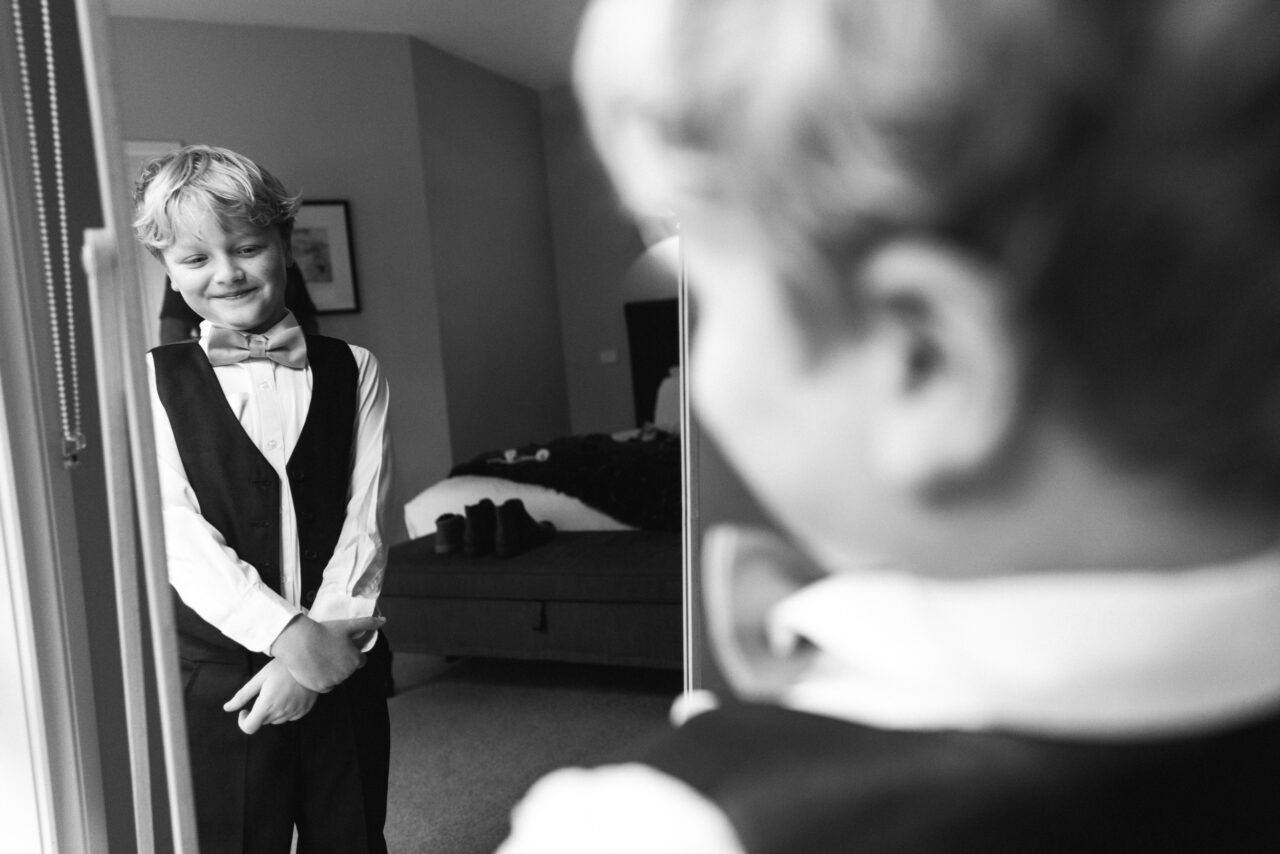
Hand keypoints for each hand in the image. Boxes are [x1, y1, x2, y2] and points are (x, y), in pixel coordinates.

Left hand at [223, 659, 316, 733]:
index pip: (249, 728)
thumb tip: (227, 708)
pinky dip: (286, 709)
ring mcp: (293, 713)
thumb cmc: (281, 667)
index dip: (243, 721)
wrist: (310, 662)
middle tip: (265, 692)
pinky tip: (290, 694)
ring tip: (279, 691)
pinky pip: (289, 716)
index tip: (245, 709)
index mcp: (266, 705)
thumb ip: (242, 695)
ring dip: (273, 711)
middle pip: (262, 721)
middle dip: (259, 711)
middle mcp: (280, 713)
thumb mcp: (260, 678)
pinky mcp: (303, 711)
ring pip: (276, 719)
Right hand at [270, 614, 384, 692]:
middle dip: (342, 663)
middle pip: (347, 670)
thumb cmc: (323, 631)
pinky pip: (326, 686)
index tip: (343, 648)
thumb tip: (384, 620)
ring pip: (337, 679)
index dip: (352, 654)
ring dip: (332, 672)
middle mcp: (346, 673)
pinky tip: (316, 669)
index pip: (360, 661)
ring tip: (321, 659)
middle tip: (330, 652)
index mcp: (355, 660)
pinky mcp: (320, 687)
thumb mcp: (347, 625)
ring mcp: (333, 681)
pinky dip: (323, 680)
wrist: (299, 641)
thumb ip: (367, 623)